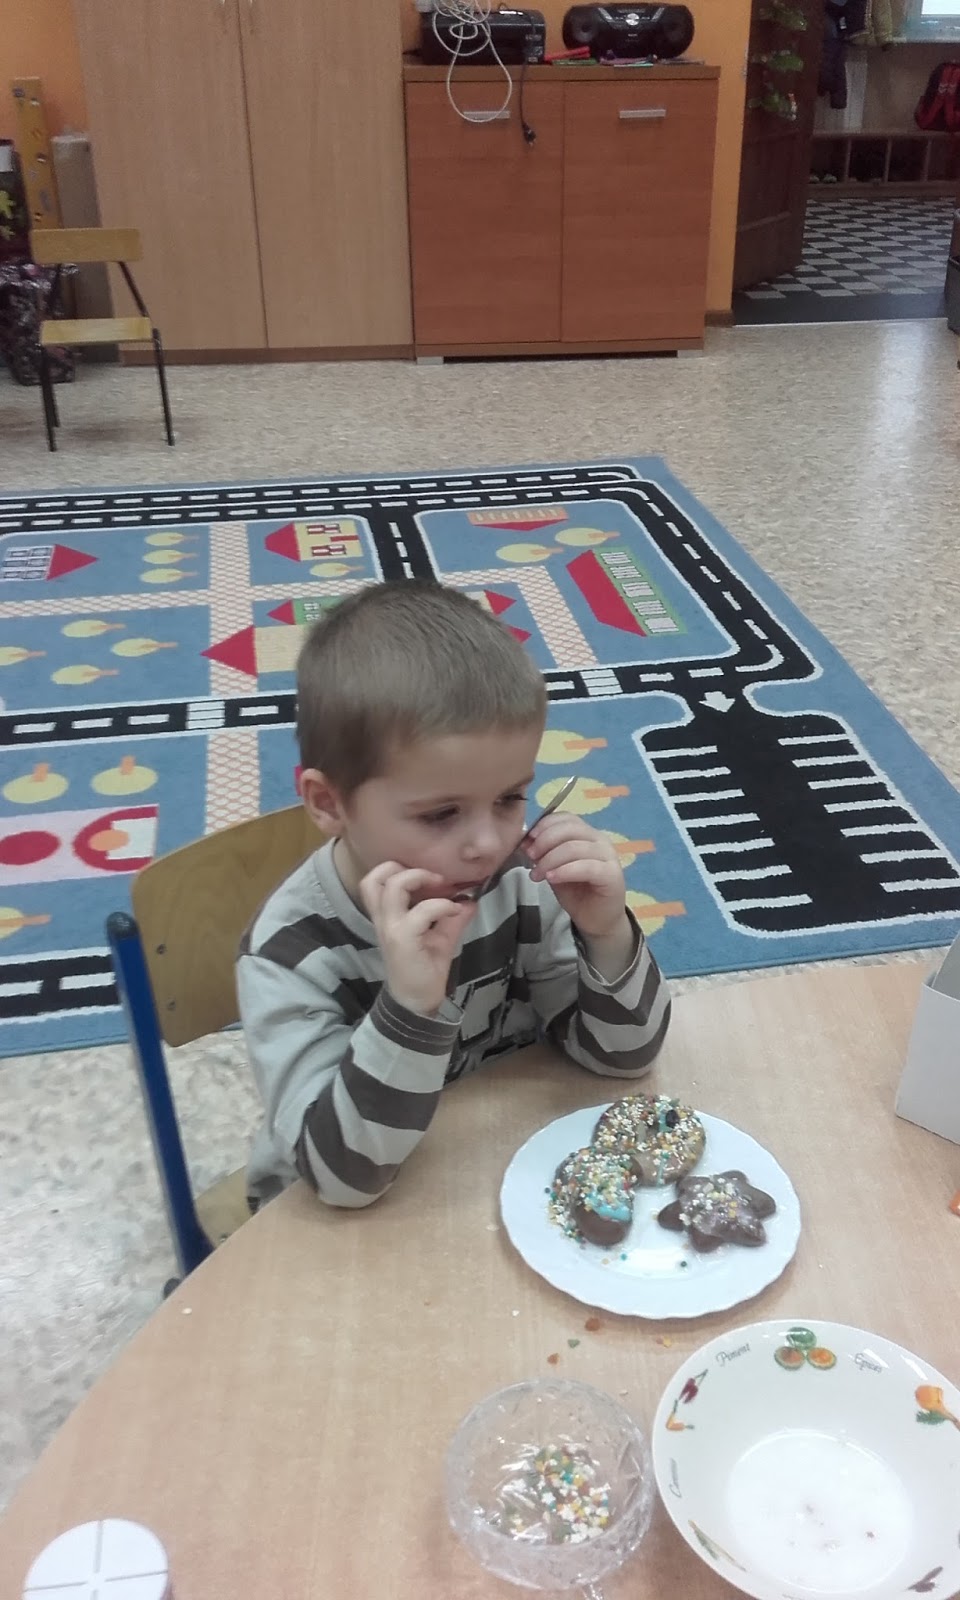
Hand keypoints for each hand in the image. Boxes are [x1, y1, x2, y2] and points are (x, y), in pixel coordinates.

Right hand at [360, 861, 476, 1015]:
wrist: (417, 1002)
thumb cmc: (424, 969)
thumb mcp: (440, 938)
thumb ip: (451, 917)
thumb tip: (469, 898)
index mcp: (386, 916)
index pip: (374, 880)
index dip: (397, 869)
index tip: (428, 877)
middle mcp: (383, 919)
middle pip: (376, 877)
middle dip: (405, 868)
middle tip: (434, 878)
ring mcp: (391, 928)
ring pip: (393, 887)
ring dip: (419, 878)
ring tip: (441, 886)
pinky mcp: (402, 940)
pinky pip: (420, 911)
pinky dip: (440, 905)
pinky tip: (454, 911)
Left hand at [523, 813, 628, 942]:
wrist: (598, 921)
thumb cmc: (577, 893)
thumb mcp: (555, 869)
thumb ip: (545, 853)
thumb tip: (526, 841)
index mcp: (587, 834)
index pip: (566, 818)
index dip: (544, 826)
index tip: (526, 841)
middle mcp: (600, 840)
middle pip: (570, 829)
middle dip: (544, 841)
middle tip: (529, 857)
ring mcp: (608, 856)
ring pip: (574, 847)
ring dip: (549, 859)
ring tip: (536, 874)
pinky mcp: (612, 875)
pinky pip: (586, 867)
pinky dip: (564, 871)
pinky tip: (551, 878)